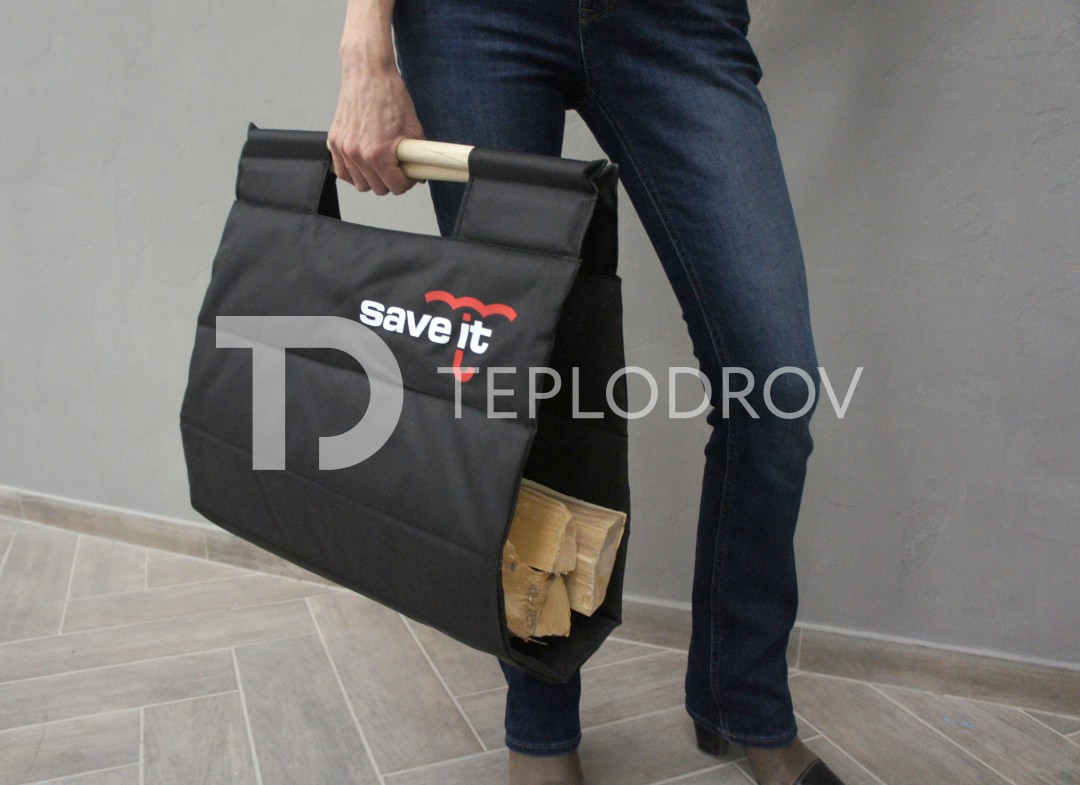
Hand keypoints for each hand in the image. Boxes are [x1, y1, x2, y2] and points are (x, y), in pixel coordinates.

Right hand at [327, 58, 424, 194]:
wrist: (367, 74)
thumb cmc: (389, 95)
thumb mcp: (413, 127)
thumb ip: (417, 154)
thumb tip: (419, 170)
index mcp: (378, 153)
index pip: (395, 187)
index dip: (406, 182)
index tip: (409, 175)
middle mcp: (358, 154)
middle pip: (377, 189)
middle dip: (391, 181)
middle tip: (397, 168)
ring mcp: (344, 149)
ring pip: (359, 184)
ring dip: (372, 179)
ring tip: (381, 165)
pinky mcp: (334, 142)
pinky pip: (342, 172)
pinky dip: (353, 173)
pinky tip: (364, 165)